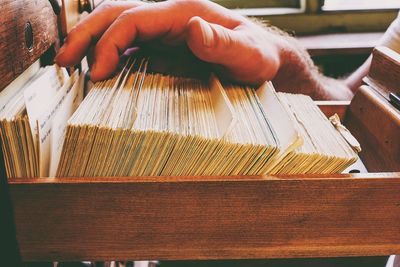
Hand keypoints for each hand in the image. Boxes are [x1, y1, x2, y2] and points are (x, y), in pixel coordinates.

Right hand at [55, 0, 283, 84]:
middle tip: (62, 63)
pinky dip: (107, 53)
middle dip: (85, 34)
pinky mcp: (164, 45)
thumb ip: (223, 42)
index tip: (95, 72)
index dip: (110, 43)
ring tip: (69, 65)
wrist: (262, 59)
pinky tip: (98, 70)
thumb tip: (192, 28)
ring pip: (117, 24)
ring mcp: (165, 30)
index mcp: (183, 12)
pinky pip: (128, 44)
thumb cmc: (257, 56)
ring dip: (90, 41)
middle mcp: (169, 16)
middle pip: (116, 13)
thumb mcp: (248, 53)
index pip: (134, 19)